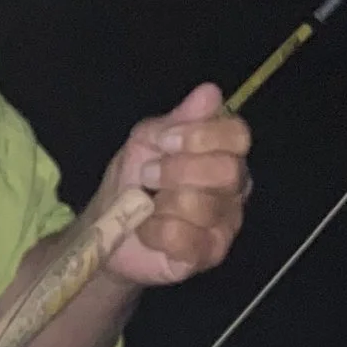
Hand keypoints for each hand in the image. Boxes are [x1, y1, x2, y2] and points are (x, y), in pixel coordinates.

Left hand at [97, 79, 249, 289]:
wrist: (108, 229)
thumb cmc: (132, 181)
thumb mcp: (146, 142)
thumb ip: (179, 119)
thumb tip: (210, 92)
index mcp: (223, 153)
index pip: (237, 135)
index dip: (200, 136)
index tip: (164, 141)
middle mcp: (234, 188)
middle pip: (226, 171)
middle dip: (177, 171)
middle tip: (148, 176)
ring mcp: (226, 224)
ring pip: (202, 206)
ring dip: (160, 204)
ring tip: (145, 207)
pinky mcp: (209, 255)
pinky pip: (185, 238)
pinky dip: (155, 231)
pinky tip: (148, 230)